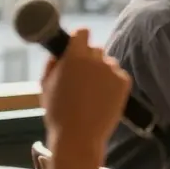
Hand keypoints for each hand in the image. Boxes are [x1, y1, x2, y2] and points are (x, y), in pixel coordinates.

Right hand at [41, 28, 131, 149]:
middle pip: (96, 49)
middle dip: (90, 59)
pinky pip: (119, 75)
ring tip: (93, 93)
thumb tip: (59, 53)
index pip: (82, 32)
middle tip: (83, 78)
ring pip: (108, 63)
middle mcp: (95, 59)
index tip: (78, 46)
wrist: (78, 136)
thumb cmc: (57, 112)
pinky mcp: (124, 82)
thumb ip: (52, 64)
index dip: (79, 39)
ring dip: (102, 71)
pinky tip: (104, 98)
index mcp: (74, 56)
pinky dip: (113, 83)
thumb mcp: (45, 86)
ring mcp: (112, 70)